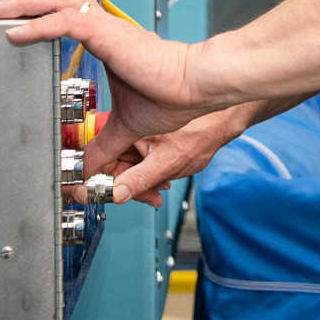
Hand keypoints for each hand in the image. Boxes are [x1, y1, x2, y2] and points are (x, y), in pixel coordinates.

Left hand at [0, 0, 211, 182]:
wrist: (195, 86)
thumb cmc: (173, 96)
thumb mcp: (126, 126)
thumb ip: (102, 145)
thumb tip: (86, 170)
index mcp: (109, 38)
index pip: (70, 9)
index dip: (43, 4)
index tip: (18, 11)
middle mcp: (105, 26)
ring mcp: (106, 28)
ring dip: (26, 2)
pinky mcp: (107, 35)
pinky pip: (66, 22)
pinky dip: (38, 25)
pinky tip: (16, 31)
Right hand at [84, 111, 245, 206]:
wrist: (220, 123)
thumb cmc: (200, 133)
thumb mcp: (167, 164)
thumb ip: (139, 181)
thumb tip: (116, 194)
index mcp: (127, 127)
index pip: (99, 159)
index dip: (99, 181)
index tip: (103, 196)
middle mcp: (128, 128)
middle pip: (112, 165)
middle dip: (128, 185)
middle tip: (148, 196)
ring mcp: (136, 134)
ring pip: (126, 167)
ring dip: (140, 182)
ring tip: (160, 188)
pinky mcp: (145, 140)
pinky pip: (138, 162)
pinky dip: (148, 174)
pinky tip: (163, 179)